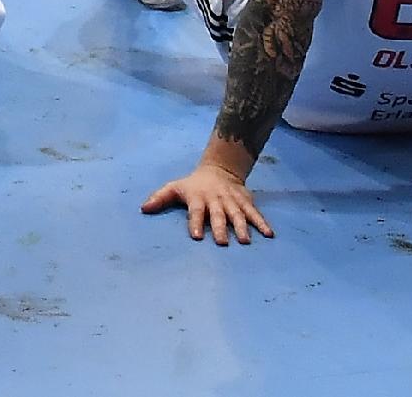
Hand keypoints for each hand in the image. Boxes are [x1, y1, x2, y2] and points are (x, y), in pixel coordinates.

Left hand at [142, 164, 271, 244]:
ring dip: (242, 227)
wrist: (219, 170)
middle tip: (223, 242)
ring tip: (246, 241)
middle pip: (218, 214)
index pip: (196, 211)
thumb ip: (160, 198)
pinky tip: (269, 234)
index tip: (197, 236)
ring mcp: (232, 201)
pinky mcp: (245, 202)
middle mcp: (216, 200)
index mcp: (198, 198)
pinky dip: (262, 222)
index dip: (196, 223)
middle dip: (221, 228)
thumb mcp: (175, 187)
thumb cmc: (193, 185)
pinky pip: (254, 213)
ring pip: (238, 214)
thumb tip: (143, 209)